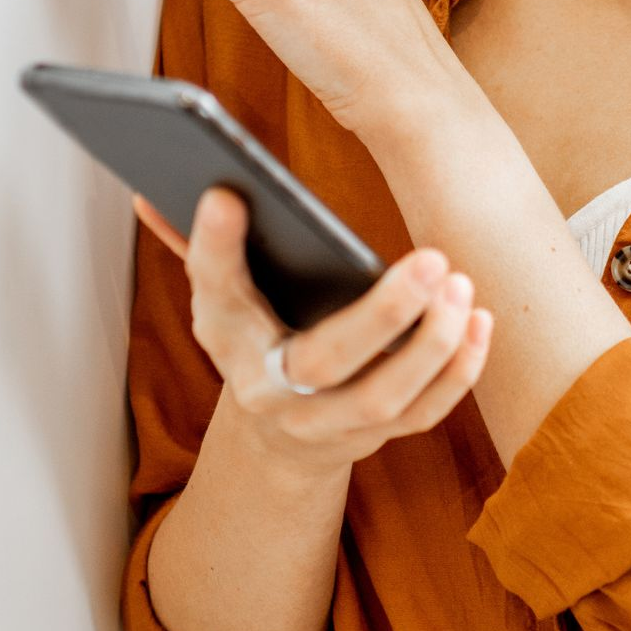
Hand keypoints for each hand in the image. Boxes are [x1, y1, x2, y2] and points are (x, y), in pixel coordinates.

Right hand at [139, 187, 492, 475]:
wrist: (274, 437)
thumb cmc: (255, 339)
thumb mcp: (220, 298)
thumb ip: (199, 246)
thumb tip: (149, 192)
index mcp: (227, 341)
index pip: (216, 293)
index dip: (214, 248)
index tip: (226, 195)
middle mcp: (272, 391)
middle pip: (325, 362)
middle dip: (383, 315)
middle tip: (432, 260)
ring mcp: (326, 423)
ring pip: (383, 397)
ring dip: (432, 345)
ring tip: (461, 284)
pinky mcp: (374, 438)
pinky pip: (423, 415)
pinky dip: (458, 373)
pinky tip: (481, 321)